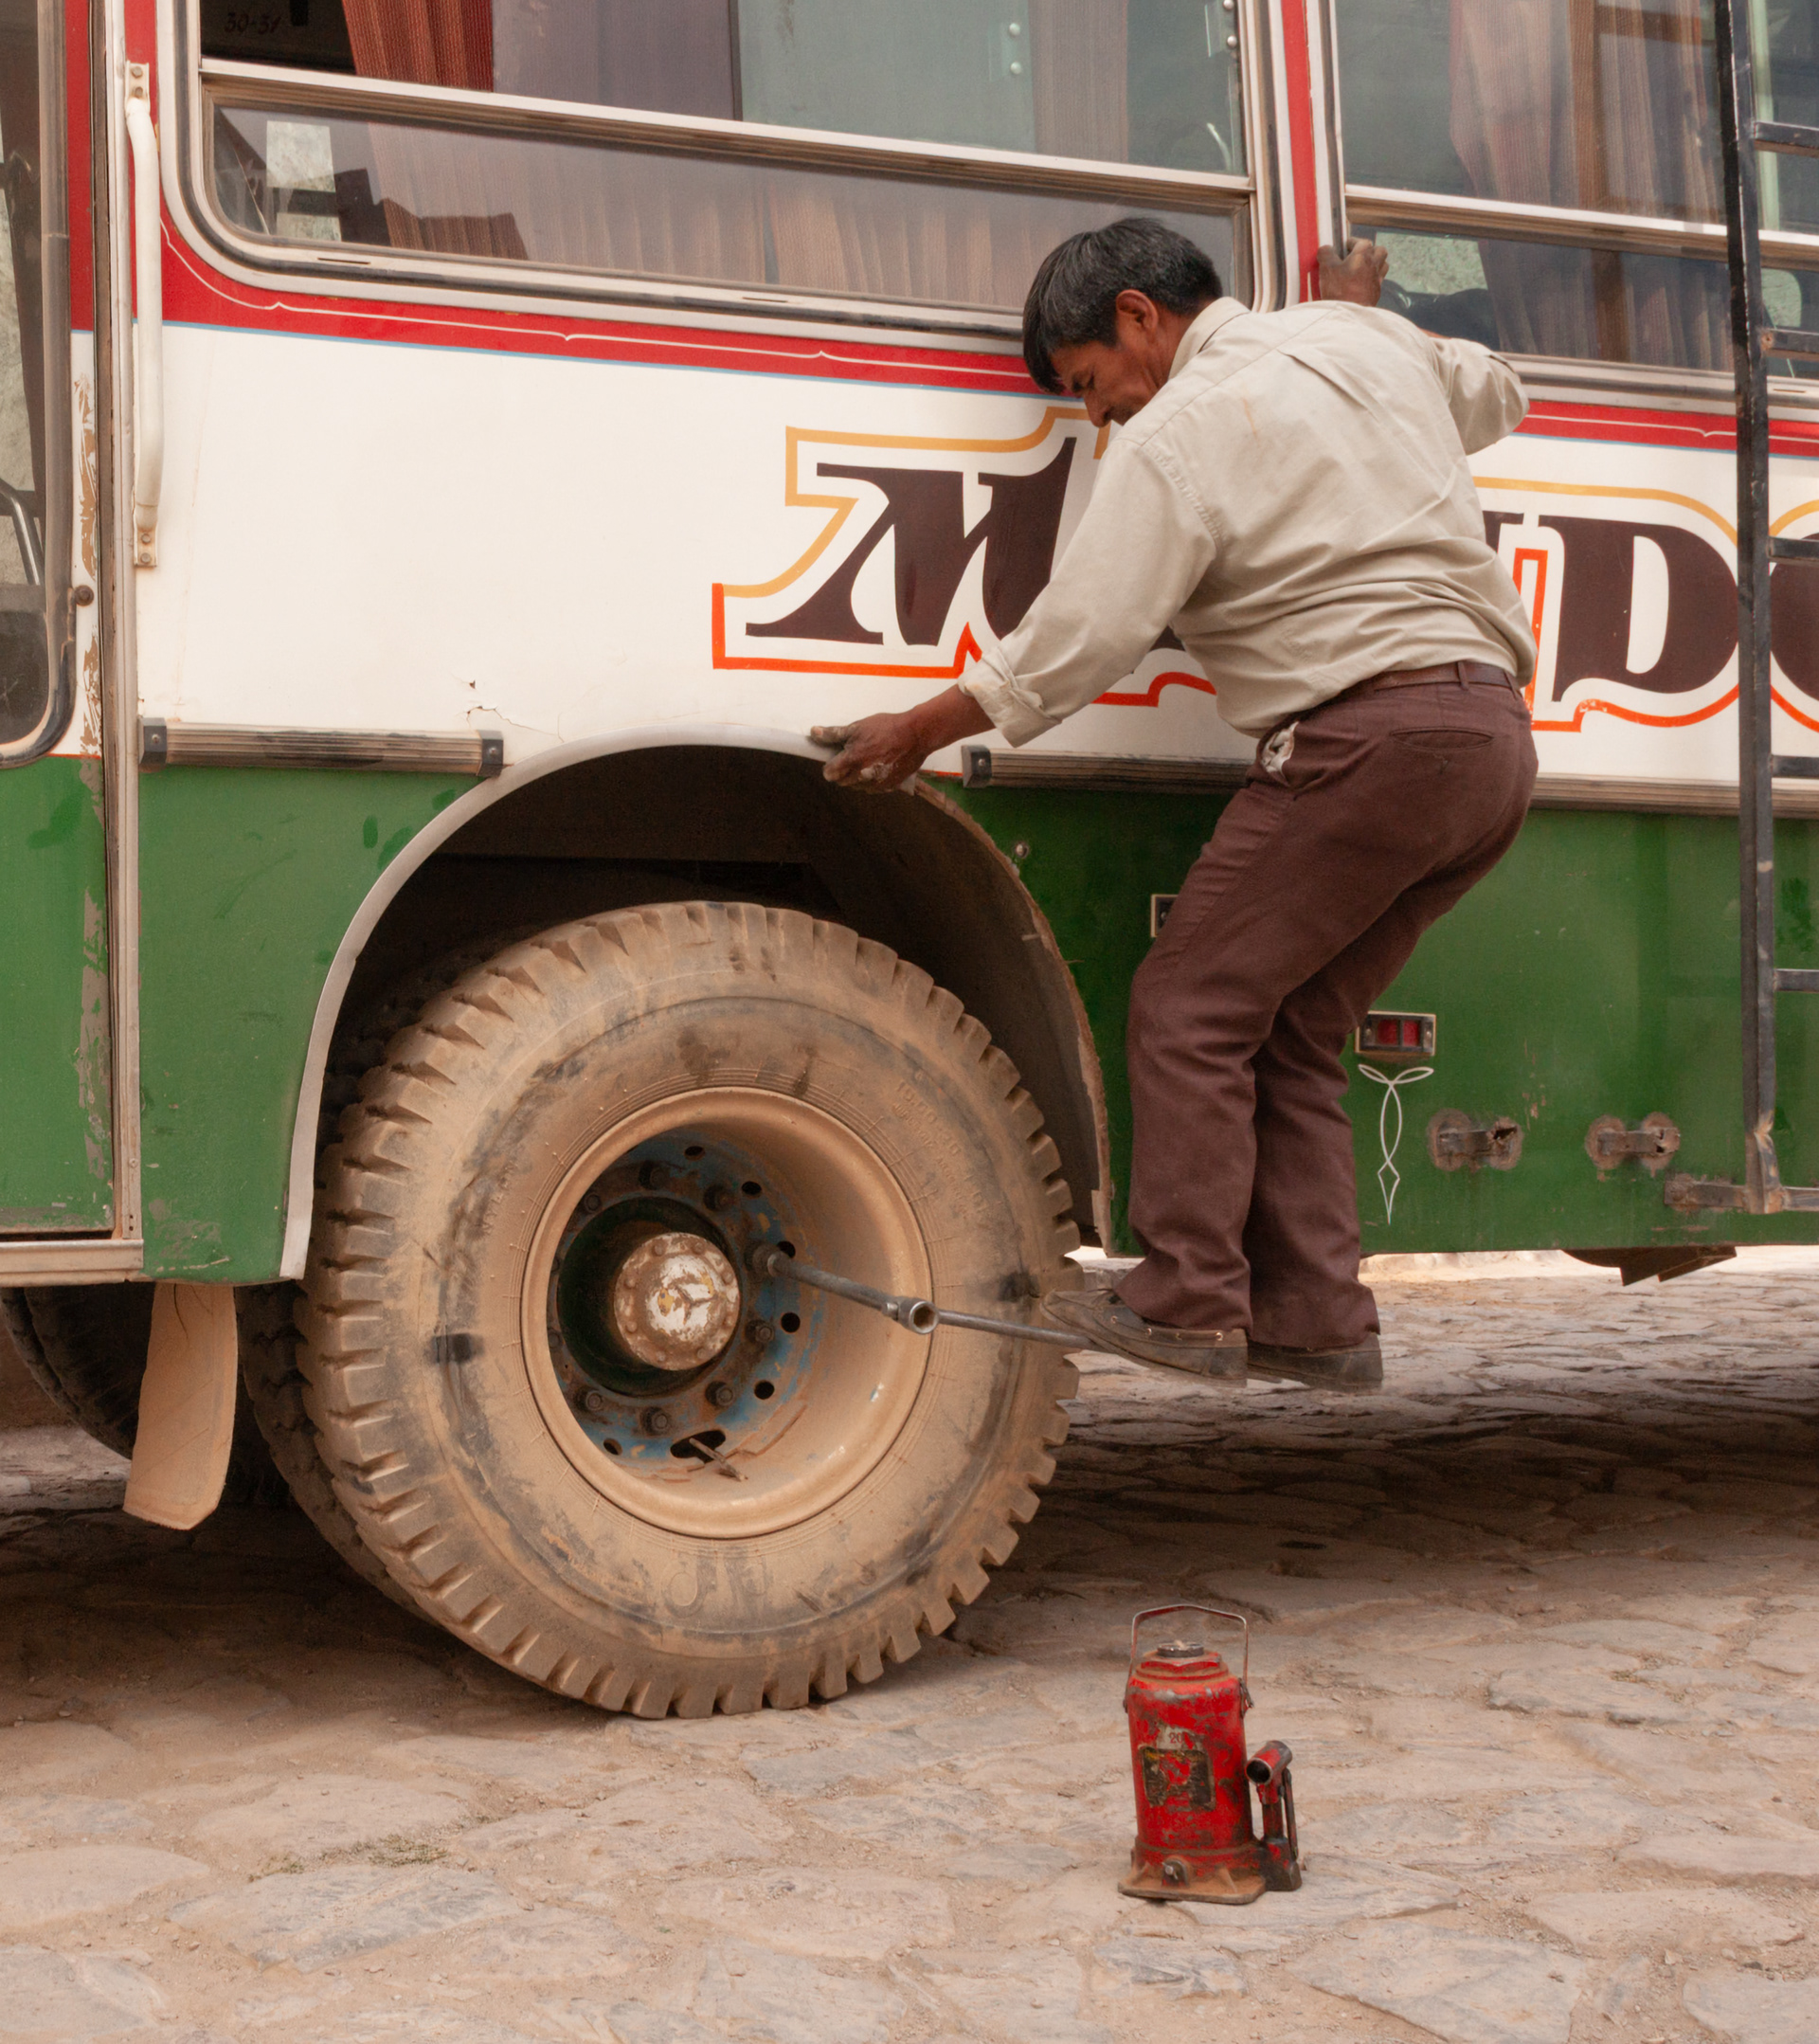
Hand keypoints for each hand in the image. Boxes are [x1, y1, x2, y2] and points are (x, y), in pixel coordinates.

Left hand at [809, 685, 994, 791]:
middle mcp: (862, 776)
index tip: (835, 759)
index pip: (829, 773)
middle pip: (842, 782)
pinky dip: (871, 780)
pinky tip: (878, 766)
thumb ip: (834, 734)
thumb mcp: (858, 727)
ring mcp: (876, 784)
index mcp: (852, 760)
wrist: (916, 735)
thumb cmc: (886, 728)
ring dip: (857, 777)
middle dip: (843, 771)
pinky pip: (872, 788)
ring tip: (868, 759)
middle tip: (853, 756)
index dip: (830, 765)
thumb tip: (814, 733)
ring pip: (857, 786)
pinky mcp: (888, 787)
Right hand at [1317, 238, 1388, 306]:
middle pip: (1379, 250)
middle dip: (1370, 250)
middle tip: (1358, 255)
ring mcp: (1377, 280)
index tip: (1346, 245)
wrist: (1350, 314)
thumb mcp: (1326, 269)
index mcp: (1363, 255)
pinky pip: (1378, 281)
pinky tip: (1362, 284)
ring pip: (1383, 265)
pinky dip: (1372, 279)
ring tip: (1362, 269)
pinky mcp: (1376, 294)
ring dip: (1375, 263)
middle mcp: (1374, 265)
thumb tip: (1326, 249)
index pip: (1361, 241)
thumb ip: (1326, 254)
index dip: (1353, 242)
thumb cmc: (1339, 290)